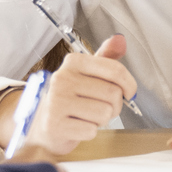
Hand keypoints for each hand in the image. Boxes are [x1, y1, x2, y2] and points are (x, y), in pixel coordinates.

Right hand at [17, 35, 135, 158]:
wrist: (42, 123)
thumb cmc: (70, 97)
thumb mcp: (87, 74)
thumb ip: (106, 58)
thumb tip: (120, 39)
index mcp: (74, 62)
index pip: (115, 70)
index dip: (129, 84)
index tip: (129, 93)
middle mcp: (63, 78)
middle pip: (113, 93)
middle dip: (115, 105)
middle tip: (101, 106)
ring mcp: (57, 101)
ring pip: (105, 113)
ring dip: (102, 119)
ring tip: (87, 115)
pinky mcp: (55, 124)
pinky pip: (91, 130)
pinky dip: (89, 132)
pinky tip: (77, 125)